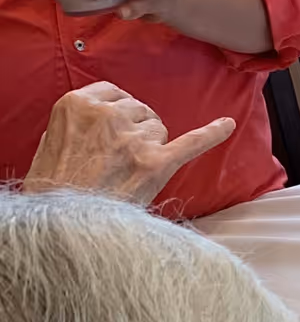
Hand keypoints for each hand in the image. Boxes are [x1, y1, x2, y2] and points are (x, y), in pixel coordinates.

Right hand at [22, 80, 234, 203]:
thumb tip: (96, 121)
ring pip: (159, 129)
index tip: (114, 129)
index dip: (118, 114)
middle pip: (140, 112)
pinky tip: (228, 125)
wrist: (62, 226)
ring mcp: (134, 139)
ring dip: (151, 147)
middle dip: (135, 132)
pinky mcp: (156, 163)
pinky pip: (192, 142)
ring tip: (129, 173)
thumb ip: (76, 125)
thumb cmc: (54, 190)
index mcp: (77, 104)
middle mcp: (108, 115)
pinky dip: (212, 134)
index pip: (115, 94)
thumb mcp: (48, 144)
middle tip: (118, 161)